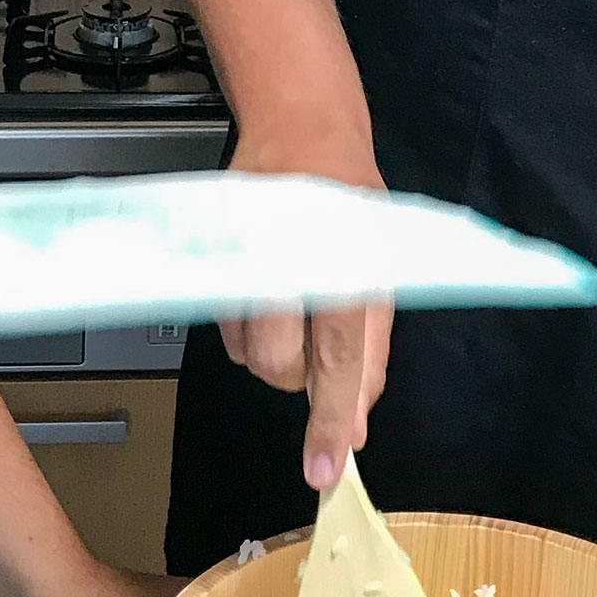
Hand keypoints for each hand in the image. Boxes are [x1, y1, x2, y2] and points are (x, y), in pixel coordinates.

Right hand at [218, 127, 392, 490]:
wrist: (300, 126)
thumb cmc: (349, 197)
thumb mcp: (383, 265)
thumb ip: (371, 346)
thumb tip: (360, 418)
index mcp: (343, 262)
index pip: (339, 358)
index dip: (332, 420)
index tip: (325, 470)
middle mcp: (288, 261)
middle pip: (281, 365)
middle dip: (298, 374)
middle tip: (317, 340)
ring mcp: (245, 258)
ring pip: (248, 354)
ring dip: (272, 351)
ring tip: (293, 304)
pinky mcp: (213, 259)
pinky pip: (225, 330)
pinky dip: (247, 328)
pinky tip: (266, 291)